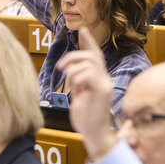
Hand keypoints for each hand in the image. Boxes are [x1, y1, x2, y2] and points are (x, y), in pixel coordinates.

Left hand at [57, 27, 116, 156]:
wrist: (94, 134)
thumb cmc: (86, 118)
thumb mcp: (79, 95)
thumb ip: (78, 81)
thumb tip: (70, 70)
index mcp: (99, 79)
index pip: (95, 55)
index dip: (88, 41)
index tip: (82, 29)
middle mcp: (104, 79)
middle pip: (90, 56)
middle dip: (72, 57)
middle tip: (60, 68)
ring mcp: (104, 84)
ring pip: (87, 63)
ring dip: (73, 73)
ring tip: (70, 87)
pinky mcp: (101, 91)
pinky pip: (88, 74)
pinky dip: (77, 79)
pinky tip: (75, 91)